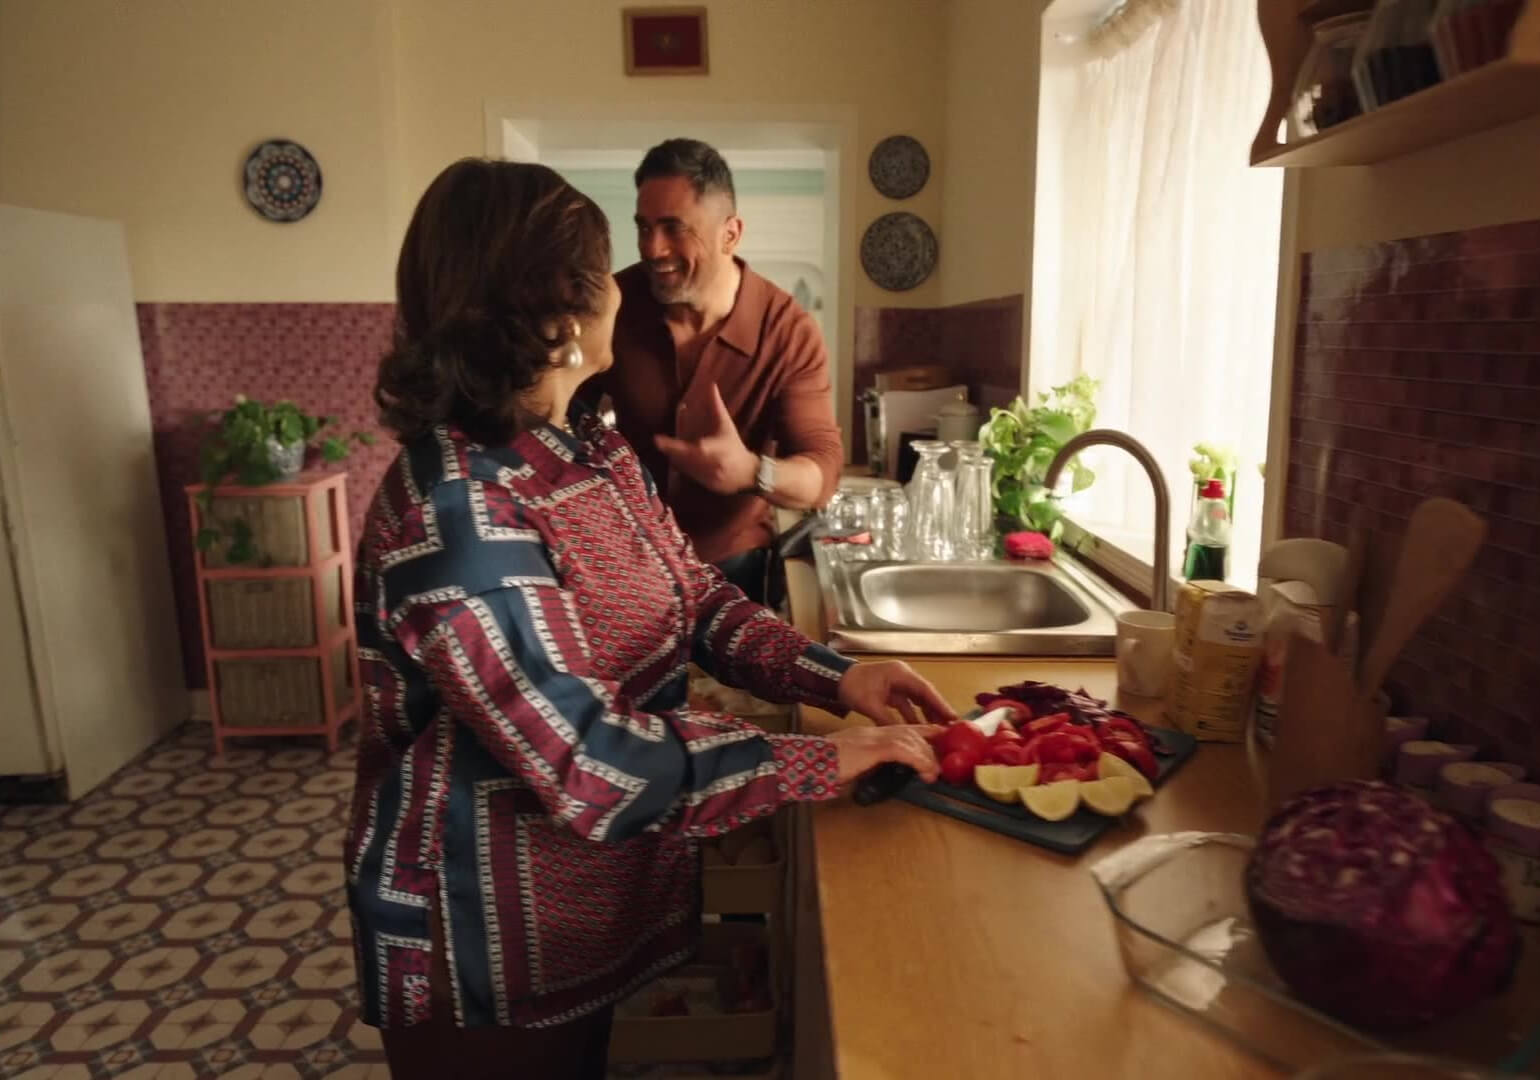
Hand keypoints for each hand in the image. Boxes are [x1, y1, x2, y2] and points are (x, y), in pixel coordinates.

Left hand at [654, 383, 758, 494]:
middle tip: (658, 440)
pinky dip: (679, 464)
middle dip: (670, 448)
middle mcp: (707, 465)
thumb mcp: (726, 425)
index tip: (657, 439)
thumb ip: (716, 406)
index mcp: (714, 449)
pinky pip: (685, 473)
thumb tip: (711, 384)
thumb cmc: (733, 446)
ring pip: (681, 465)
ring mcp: (703, 476)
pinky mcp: (700, 483)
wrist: (746, 474)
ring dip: (673, 455)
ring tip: (667, 445)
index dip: (673, 445)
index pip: (691, 448)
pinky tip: (676, 456)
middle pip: (682, 457)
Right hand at [829, 724, 941, 784]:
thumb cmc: (823, 769)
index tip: (938, 740)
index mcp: (867, 734)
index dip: (921, 733)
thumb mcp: (852, 766)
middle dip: (928, 746)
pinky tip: (926, 772)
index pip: (900, 729)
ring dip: (925, 757)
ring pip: (909, 740)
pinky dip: (918, 761)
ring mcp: (871, 738)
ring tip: (934, 773)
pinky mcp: (871, 748)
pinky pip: (901, 751)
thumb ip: (868, 764)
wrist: (805, 764)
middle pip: (909, 732)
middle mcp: (872, 732)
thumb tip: (884, 772)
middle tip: (939, 763)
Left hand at [837, 661, 958, 726]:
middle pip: (925, 695)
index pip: (925, 690)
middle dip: (937, 711)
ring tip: (939, 731)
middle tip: (951, 727)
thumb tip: (903, 736)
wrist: (835, 680)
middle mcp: (903, 676)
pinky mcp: (892, 692)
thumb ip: (888, 720)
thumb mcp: (870, 704)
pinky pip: (908, 704)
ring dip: (927, 714)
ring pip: (918, 700)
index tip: (953, 717)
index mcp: (900, 674)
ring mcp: (898, 683)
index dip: (940, 704)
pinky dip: (914, 715)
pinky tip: (920, 729)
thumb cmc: (852, 687)